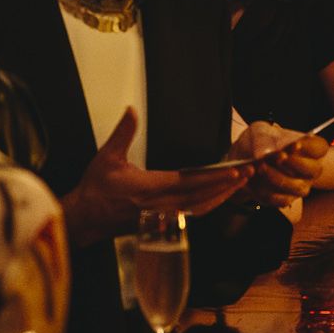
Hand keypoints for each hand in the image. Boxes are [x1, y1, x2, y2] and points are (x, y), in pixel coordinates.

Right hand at [61, 109, 249, 245]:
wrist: (84, 219)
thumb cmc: (95, 189)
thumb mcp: (107, 157)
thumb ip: (123, 133)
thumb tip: (131, 110)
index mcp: (150, 188)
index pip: (189, 182)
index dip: (213, 178)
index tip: (234, 171)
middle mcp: (160, 205)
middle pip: (201, 196)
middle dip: (226, 185)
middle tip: (248, 174)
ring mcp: (162, 216)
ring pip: (199, 208)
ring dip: (221, 196)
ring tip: (240, 184)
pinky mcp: (161, 223)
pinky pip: (191, 215)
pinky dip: (208, 206)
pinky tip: (218, 199)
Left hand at [240, 128, 327, 207]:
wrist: (246, 159)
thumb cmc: (259, 141)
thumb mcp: (259, 131)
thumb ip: (263, 138)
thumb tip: (263, 153)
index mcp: (311, 148)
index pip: (319, 148)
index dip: (309, 147)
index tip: (295, 144)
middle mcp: (310, 169)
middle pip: (314, 170)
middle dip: (296, 163)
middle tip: (278, 156)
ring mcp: (300, 186)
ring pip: (296, 187)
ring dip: (277, 177)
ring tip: (260, 167)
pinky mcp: (286, 199)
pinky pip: (280, 200)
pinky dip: (265, 191)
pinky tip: (253, 180)